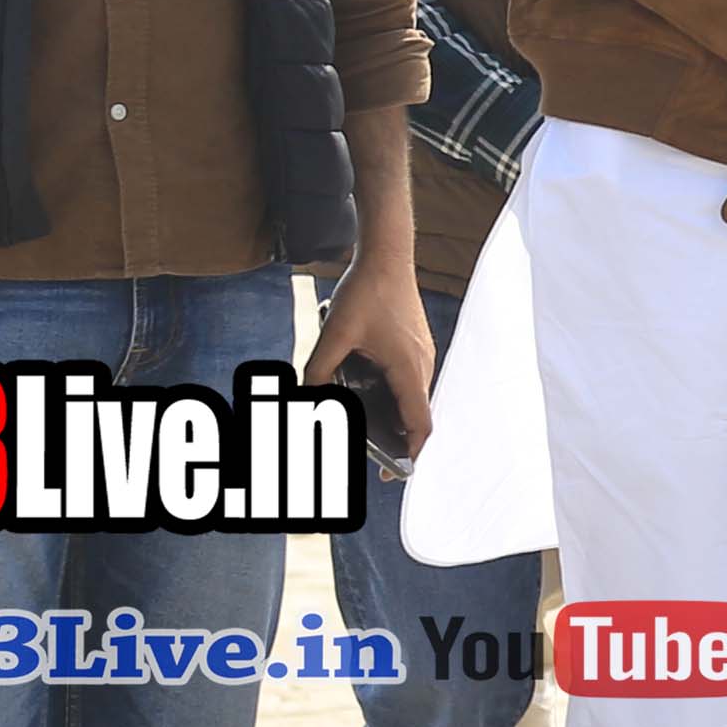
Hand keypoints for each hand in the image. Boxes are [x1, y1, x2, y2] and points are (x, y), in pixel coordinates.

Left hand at [312, 257, 441, 454]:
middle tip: (371, 451)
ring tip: (362, 417)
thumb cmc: (367, 291)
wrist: (387, 256)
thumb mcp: (334, 335)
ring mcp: (421, 354)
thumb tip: (304, 395)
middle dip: (394, 436)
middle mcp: (422, 364)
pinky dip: (389, 391)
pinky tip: (364, 384)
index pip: (420, 423)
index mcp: (408, 368)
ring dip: (389, 411)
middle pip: (414, 414)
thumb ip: (318, 370)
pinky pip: (406, 379)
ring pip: (410, 396)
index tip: (396, 471)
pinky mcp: (414, 345)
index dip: (411, 452)